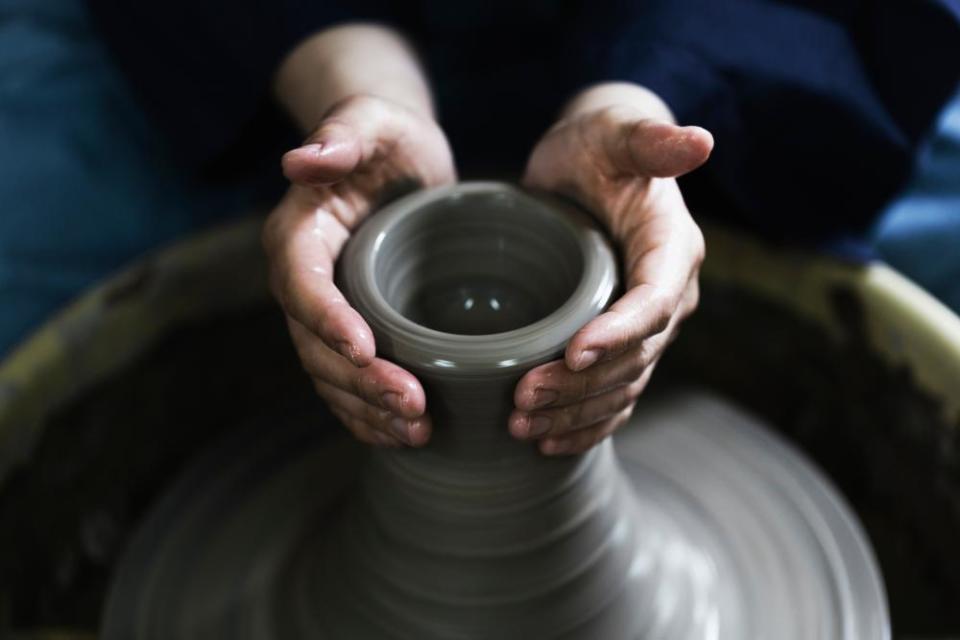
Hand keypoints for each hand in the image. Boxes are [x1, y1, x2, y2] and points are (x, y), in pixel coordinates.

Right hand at [263, 94, 455, 446]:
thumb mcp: (373, 121)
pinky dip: (369, 413)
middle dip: (359, 381)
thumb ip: (343, 133)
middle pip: (314, 343)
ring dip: (367, 409)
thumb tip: (302, 160)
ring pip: (329, 375)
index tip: (365, 349)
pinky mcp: (351, 330)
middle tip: (413, 406)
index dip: (327, 320)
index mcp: (298, 233)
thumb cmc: (388, 137)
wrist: (400, 162)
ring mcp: (324, 312)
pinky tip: (404, 433)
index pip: (301, 284)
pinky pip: (347, 383)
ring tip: (417, 431)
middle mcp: (302, 280)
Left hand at [510, 84, 712, 455]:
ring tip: (521, 424)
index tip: (572, 353)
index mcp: (674, 252)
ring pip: (621, 388)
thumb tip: (701, 141)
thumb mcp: (617, 135)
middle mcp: (669, 298)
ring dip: (575, 413)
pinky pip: (613, 398)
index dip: (618, 334)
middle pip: (633, 358)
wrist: (591, 167)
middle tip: (522, 398)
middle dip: (580, 385)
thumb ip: (651, 141)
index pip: (653, 304)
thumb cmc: (600, 145)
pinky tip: (547, 442)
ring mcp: (646, 328)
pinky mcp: (621, 344)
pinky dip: (585, 424)